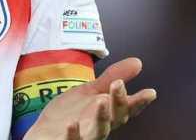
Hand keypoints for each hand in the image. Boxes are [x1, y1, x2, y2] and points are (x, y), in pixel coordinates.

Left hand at [25, 57, 155, 139]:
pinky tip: (72, 124)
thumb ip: (111, 78)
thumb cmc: (71, 113)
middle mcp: (100, 126)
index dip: (138, 102)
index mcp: (107, 113)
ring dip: (102, 117)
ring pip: (99, 131)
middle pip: (115, 118)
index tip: (150, 92)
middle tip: (118, 85)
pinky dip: (74, 134)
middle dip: (119, 102)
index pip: (126, 108)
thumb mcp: (91, 91)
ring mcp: (85, 136)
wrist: (45, 133)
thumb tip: (138, 62)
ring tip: (101, 101)